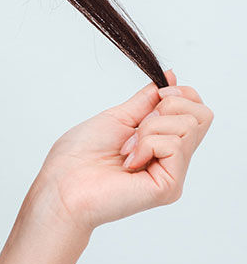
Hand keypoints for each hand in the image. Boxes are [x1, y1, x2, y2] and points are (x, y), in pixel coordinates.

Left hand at [35, 68, 213, 234]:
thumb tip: (172, 77)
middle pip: (201, 116)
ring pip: (189, 126)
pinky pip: (174, 146)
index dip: (182, 95)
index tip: (157, 96)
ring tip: (126, 148)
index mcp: (161, 142)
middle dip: (167, 107)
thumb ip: (147, 100)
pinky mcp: (169, 186)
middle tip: (138, 126)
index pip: (197, 111)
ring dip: (150, 128)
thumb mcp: (118, 117)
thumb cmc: (78, 156)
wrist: (61, 185)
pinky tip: (129, 161)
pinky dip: (147, 144)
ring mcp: (173, 173)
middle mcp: (172, 159)